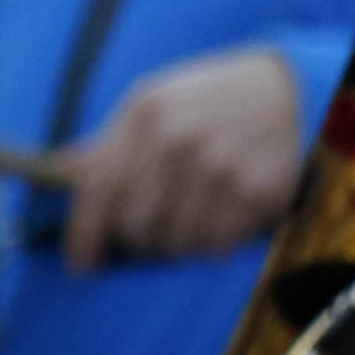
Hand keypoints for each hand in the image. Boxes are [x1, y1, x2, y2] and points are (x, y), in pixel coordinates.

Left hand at [62, 44, 316, 266]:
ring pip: (177, 242)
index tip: (82, 263)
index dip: (85, 234)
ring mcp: (220, 168)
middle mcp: (179, 141)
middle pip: (136, 226)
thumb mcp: (156, 101)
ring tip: (192, 218)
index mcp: (146, 113)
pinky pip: (217, 246)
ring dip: (179, 242)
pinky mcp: (257, 193)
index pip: (100, 188)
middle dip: (139, 238)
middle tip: (153, 232)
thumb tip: (62, 171)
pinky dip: (212, 243)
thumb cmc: (212, 100)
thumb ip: (111, 141)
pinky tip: (220, 218)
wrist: (292, 92)